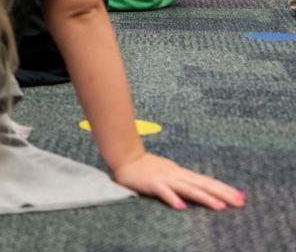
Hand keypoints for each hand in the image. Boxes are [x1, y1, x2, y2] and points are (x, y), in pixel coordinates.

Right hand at [112, 152, 244, 210]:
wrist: (125, 157)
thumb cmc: (146, 167)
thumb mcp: (168, 172)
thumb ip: (182, 180)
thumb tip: (199, 188)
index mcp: (181, 173)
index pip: (206, 181)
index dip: (223, 188)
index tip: (240, 196)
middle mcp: (177, 175)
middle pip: (203, 184)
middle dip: (222, 193)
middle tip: (240, 201)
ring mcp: (165, 178)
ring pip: (188, 188)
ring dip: (204, 197)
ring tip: (219, 206)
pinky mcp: (152, 183)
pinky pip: (163, 192)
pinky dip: (172, 198)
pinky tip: (181, 207)